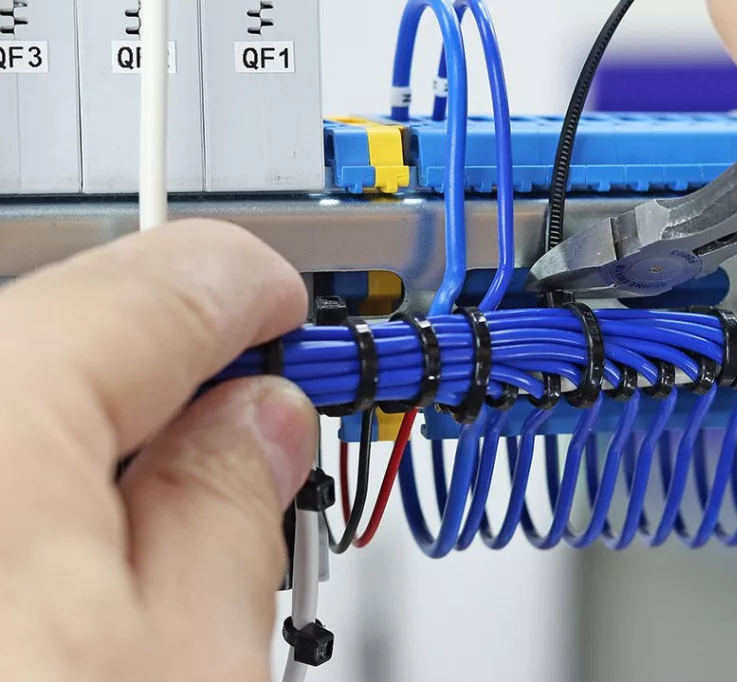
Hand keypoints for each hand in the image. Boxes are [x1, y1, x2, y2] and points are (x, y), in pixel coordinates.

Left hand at [0, 221, 317, 680]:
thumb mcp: (192, 670)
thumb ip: (233, 516)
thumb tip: (261, 428)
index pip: (156, 284)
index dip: (253, 292)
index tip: (289, 315)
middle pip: (65, 338)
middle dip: (173, 385)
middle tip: (248, 449)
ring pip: (16, 407)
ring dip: (95, 453)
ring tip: (156, 545)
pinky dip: (28, 499)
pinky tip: (59, 579)